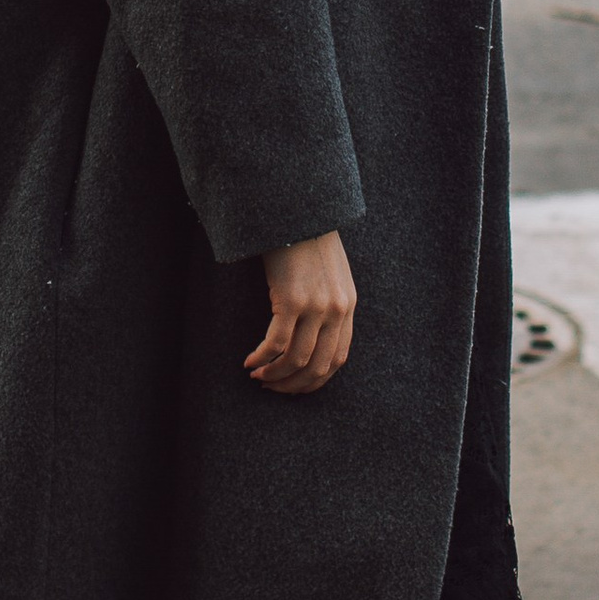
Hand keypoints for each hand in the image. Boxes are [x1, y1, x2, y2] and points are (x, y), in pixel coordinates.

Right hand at [246, 231, 356, 395]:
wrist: (298, 211)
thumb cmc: (308, 239)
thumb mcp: (330, 274)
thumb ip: (328, 303)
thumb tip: (312, 334)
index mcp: (348, 306)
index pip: (338, 359)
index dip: (315, 380)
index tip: (295, 385)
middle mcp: (336, 311)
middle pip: (318, 366)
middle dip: (293, 384)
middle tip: (273, 387)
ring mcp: (315, 306)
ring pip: (295, 359)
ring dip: (275, 375)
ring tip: (258, 376)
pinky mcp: (291, 299)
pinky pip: (275, 343)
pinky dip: (261, 358)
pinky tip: (250, 361)